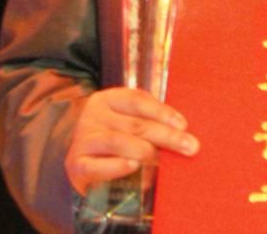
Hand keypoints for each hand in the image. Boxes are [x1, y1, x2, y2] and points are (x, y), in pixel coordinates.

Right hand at [65, 87, 198, 195]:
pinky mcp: (76, 165)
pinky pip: (97, 165)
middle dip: (165, 135)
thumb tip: (183, 132)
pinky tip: (132, 165)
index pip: (137, 100)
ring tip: (162, 159)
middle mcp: (93, 115)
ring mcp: (83, 139)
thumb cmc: (111, 140)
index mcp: (107, 99)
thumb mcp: (125, 124)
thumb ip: (147, 123)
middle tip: (190, 146)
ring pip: (118, 141)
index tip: (184, 125)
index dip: (162, 111)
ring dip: (145, 150)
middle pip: (134, 123)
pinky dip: (116, 166)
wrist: (77, 164)